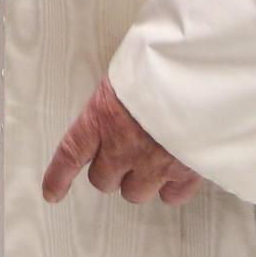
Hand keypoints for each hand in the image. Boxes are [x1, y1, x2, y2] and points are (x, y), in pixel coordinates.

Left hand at [41, 78, 202, 206]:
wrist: (203, 70)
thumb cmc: (165, 61)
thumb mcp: (127, 70)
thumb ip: (118, 96)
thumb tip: (118, 99)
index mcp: (102, 116)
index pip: (71, 153)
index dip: (59, 177)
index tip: (52, 192)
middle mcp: (123, 146)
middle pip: (103, 180)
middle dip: (111, 170)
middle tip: (124, 154)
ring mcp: (154, 163)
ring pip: (135, 192)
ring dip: (140, 180)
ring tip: (152, 160)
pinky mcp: (185, 171)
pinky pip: (171, 195)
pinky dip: (172, 186)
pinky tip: (176, 170)